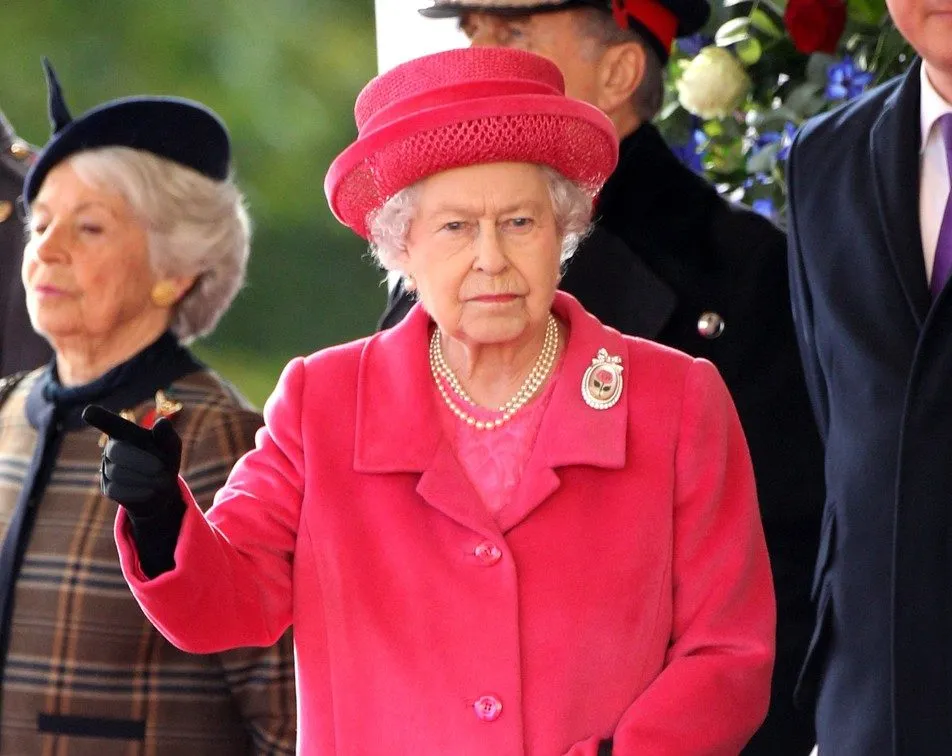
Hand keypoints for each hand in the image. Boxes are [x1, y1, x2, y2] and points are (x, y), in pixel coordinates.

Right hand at [83, 404, 182, 518]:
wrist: (163, 490)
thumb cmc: (166, 459)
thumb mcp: (171, 446)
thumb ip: (167, 435)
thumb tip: (162, 422)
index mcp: (125, 432)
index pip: (109, 422)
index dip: (99, 417)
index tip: (89, 412)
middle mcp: (112, 447)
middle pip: (116, 451)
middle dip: (140, 460)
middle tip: (161, 468)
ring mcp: (106, 467)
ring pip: (117, 472)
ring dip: (144, 478)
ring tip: (163, 481)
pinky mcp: (107, 488)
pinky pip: (116, 490)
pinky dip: (138, 491)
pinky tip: (151, 490)